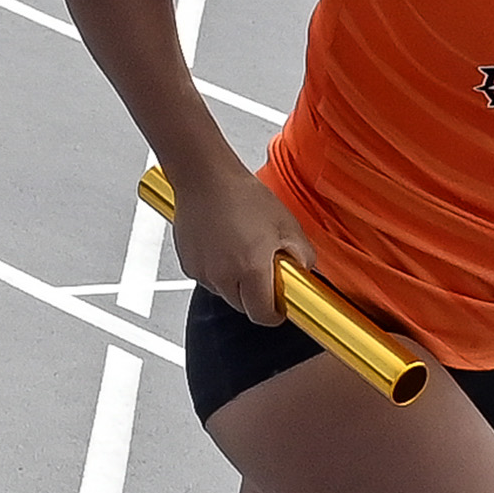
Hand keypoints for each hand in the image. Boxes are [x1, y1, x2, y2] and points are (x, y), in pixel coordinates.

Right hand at [169, 161, 313, 327]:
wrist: (204, 177)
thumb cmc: (241, 194)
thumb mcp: (286, 223)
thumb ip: (302, 254)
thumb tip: (305, 270)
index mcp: (250, 269)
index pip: (264, 315)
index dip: (276, 313)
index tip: (280, 303)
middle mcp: (223, 276)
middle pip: (244, 307)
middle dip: (257, 296)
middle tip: (264, 269)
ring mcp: (203, 271)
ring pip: (226, 293)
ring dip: (237, 282)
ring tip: (243, 250)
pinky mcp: (189, 264)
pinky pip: (209, 279)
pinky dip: (219, 270)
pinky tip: (225, 245)